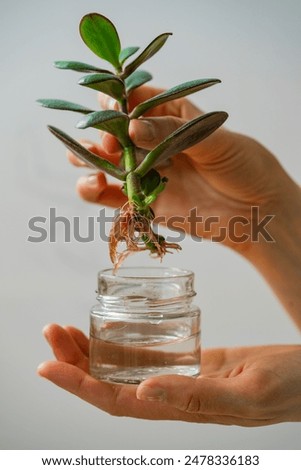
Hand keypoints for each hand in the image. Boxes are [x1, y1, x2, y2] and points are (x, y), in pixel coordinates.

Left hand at [38, 324, 300, 425]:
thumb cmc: (287, 386)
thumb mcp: (246, 391)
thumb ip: (197, 397)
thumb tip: (143, 393)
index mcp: (182, 409)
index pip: (116, 401)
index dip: (79, 386)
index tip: (48, 366)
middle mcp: (172, 396)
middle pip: (111, 384)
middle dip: (75, 362)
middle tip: (50, 333)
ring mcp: (180, 378)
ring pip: (125, 369)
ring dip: (92, 352)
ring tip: (65, 330)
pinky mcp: (191, 361)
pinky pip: (148, 356)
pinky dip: (122, 344)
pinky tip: (107, 331)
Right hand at [70, 86, 299, 251]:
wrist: (258, 212)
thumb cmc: (245, 167)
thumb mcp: (215, 140)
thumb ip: (173, 133)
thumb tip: (133, 127)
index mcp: (173, 118)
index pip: (138, 101)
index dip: (119, 100)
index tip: (110, 104)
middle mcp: (156, 143)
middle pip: (116, 131)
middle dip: (102, 131)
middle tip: (107, 140)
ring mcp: (148, 172)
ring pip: (107, 161)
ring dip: (88, 156)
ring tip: (82, 157)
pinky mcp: (145, 201)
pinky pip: (112, 195)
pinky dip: (93, 190)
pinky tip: (92, 184)